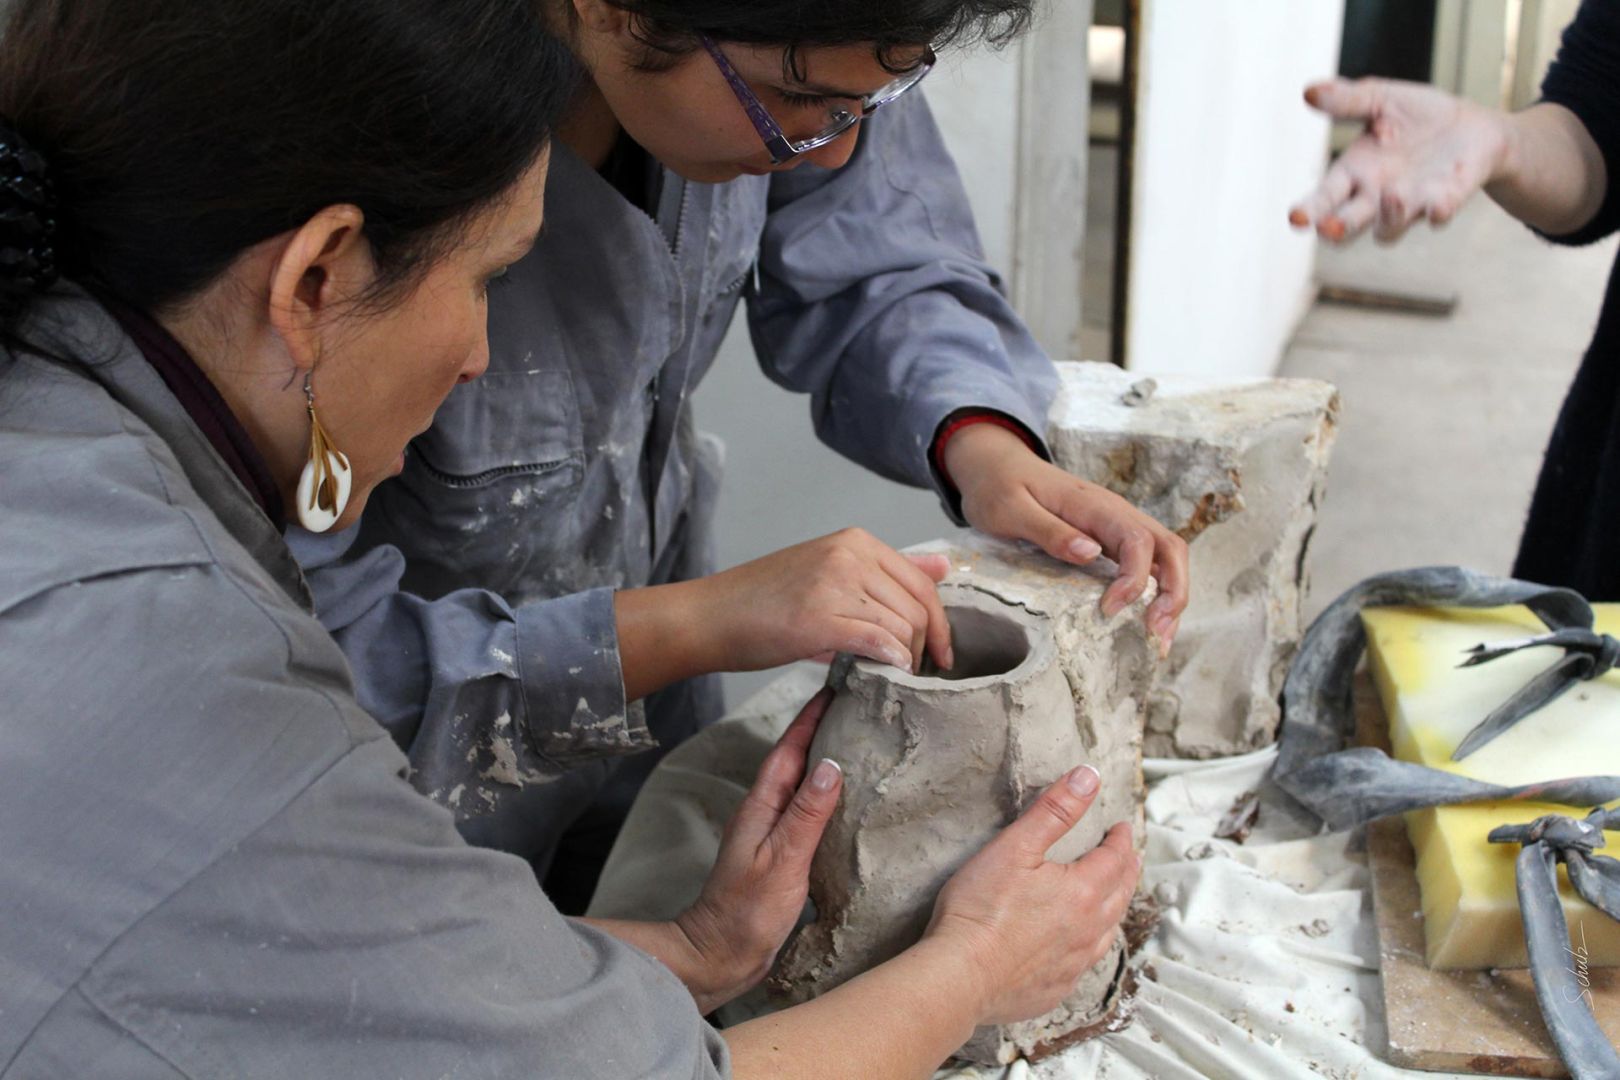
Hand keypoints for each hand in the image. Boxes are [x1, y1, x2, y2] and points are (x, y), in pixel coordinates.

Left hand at [674, 691, 842, 1010]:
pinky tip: (849, 797)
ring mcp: (773, 830)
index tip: (837, 685)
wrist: (720, 953)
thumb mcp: (782, 859)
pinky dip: (829, 794)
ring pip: (805, 783)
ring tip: (862, 739)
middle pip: (798, 758)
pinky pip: (810, 810)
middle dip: (824, 727)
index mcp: (762, 804)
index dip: (812, 715)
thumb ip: (806, 813)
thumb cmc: (745, 911)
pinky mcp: (783, 852)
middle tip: (858, 702)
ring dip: (828, 758)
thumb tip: (831, 765)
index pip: (790, 748)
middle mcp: (766, 811)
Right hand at [693, 528, 952, 673]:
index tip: (943, 654)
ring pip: (903, 626)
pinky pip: (878, 641)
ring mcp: (834, 584)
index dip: (940, 624)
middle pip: (918, 606)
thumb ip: (888, 570)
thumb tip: (943, 566)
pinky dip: (891, 661)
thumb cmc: (764, 601)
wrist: (709, 616)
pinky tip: (888, 673)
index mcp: (855, 541)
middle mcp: (849, 554)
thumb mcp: (830, 571)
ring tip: (897, 676)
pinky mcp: (819, 618)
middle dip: (928, 646)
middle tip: (920, 673)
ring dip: (908, 658)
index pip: (922, 582)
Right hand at [924, 764, 1139, 1025]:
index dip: (1120, 839)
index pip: (1115, 858)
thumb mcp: (1016, 846)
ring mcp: (1074, 963)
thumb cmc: (981, 908)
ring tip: (1113, 897)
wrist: (961, 975)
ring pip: (1109, 931)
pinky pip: (1086, 963)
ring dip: (1115, 909)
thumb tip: (1088, 777)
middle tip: (1128, 857)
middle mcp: (1089, 930)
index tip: (1121, 828)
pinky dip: (1092, 946)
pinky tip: (1081, 946)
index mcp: (1083, 891)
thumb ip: (1055, 810)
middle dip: (1126, 871)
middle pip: (1120, 894)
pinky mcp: (1056, 988)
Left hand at [944, 424, 1187, 650]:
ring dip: (1172, 596)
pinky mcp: (1111, 538)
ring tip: (1160, 638)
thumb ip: (1050, 531)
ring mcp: (1117, 525)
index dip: (1134, 579)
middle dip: (1174, 591)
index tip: (1109, 610)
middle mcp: (1117, 514)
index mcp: (1095, 506)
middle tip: (1158, 634)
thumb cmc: (999, 487)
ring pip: (1166, 557)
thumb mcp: (1011, 509)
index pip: (1137, 540)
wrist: (995, 465)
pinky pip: (1148, 563)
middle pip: (1170, 548)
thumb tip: (1091, 553)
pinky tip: (1146, 621)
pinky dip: (1156, 592)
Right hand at [1289, 77, 1509, 243]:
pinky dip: (1438, 212)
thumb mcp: (1381, 99)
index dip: (1309, 211)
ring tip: (1393, 193)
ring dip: (1390, 216)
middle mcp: (1375, 198)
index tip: (1296, 219)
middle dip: (1337, 229)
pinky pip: (1438, 215)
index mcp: (1354, 174)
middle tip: (1329, 227)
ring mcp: (1410, 204)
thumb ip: (1348, 100)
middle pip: (1347, 226)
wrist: (1473, 127)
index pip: (1324, 199)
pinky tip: (1438, 205)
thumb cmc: (1419, 117)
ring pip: (1388, 229)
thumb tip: (1309, 92)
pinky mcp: (1445, 201)